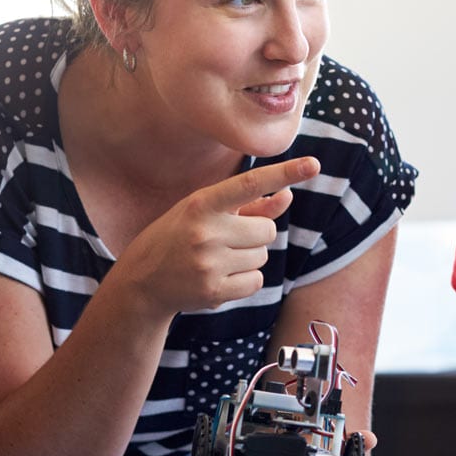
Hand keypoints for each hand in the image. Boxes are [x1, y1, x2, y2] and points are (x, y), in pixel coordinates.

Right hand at [118, 157, 319, 314]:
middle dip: (256, 235)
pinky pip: (256, 281)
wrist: (142, 280)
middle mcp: (205, 232)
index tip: (313, 164)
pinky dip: (246, 279)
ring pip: (262, 257)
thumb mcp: (205, 212)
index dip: (284, 173)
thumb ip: (249, 205)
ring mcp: (208, 264)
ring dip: (248, 257)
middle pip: (267, 230)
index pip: (250, 183)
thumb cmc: (179, 236)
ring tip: (217, 258)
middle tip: (228, 239)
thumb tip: (287, 197)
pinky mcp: (213, 291)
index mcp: (202, 203)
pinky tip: (220, 276)